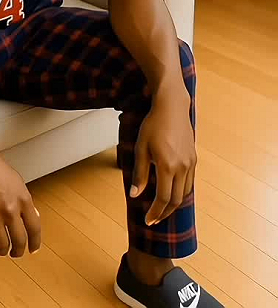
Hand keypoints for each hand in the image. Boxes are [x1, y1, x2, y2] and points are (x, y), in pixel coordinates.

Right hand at [0, 131, 41, 257]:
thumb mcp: (16, 181)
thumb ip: (24, 201)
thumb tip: (31, 217)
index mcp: (23, 199)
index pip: (35, 228)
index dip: (35, 242)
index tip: (33, 248)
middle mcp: (11, 210)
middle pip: (19, 241)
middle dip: (19, 251)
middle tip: (16, 253)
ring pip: (2, 246)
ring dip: (3, 251)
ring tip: (2, 250)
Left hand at [130, 87, 195, 225]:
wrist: (172, 107)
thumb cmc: (153, 125)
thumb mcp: (141, 148)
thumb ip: (140, 173)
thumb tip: (135, 195)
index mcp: (167, 166)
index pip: (163, 198)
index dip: (155, 212)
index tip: (148, 221)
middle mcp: (182, 167)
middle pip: (176, 200)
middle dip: (164, 213)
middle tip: (154, 219)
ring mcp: (190, 163)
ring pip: (184, 193)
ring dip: (173, 203)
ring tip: (161, 208)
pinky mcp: (193, 158)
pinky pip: (189, 182)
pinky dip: (180, 191)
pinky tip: (171, 191)